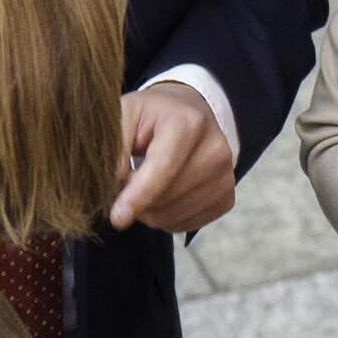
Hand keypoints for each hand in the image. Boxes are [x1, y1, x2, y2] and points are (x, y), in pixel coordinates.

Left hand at [110, 81, 234, 232]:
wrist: (189, 113)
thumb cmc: (151, 115)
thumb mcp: (124, 114)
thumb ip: (113, 146)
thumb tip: (111, 184)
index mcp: (188, 122)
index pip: (164, 167)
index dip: (138, 195)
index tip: (118, 218)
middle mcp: (215, 148)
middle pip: (165, 198)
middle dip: (137, 198)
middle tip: (129, 176)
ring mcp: (225, 176)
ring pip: (173, 216)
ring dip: (149, 209)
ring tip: (147, 183)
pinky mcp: (226, 197)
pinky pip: (186, 224)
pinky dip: (167, 217)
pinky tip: (165, 193)